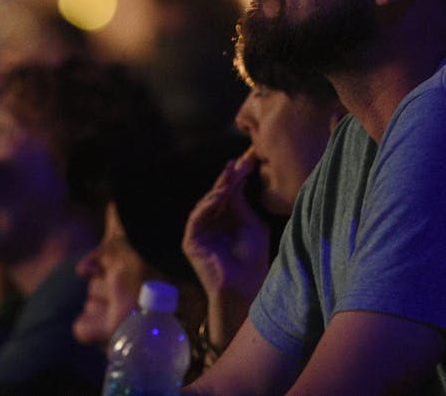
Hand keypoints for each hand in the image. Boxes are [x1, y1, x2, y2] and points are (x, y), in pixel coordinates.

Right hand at [182, 148, 271, 299]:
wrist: (245, 287)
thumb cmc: (253, 259)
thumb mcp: (251, 224)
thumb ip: (241, 203)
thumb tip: (235, 177)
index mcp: (228, 219)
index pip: (230, 193)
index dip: (237, 176)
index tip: (249, 159)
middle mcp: (213, 222)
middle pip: (217, 194)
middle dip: (227, 178)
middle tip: (238, 162)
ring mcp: (201, 231)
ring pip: (206, 203)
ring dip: (218, 188)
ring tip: (230, 176)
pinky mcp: (192, 241)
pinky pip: (196, 217)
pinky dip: (206, 205)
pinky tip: (219, 197)